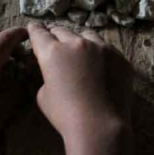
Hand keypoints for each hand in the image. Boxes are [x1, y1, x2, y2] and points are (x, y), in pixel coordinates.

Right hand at [28, 23, 133, 142]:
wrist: (100, 126)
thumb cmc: (65, 114)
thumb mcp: (43, 94)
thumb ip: (48, 75)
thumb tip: (55, 72)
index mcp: (52, 52)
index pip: (39, 33)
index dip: (35, 30)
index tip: (35, 28)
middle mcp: (76, 43)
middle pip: (62, 30)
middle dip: (55, 35)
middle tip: (54, 41)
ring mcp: (101, 48)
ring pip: (86, 35)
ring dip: (78, 40)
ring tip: (79, 51)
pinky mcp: (119, 57)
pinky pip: (105, 48)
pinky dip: (98, 53)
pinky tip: (98, 65)